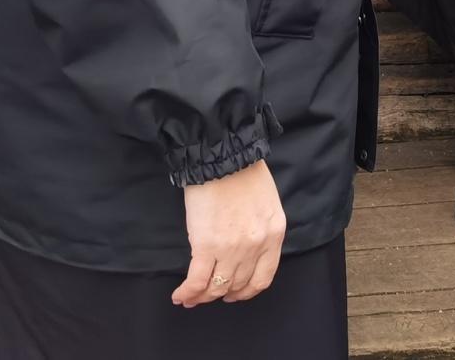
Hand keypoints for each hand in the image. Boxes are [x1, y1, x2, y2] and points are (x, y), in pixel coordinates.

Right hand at [171, 160, 285, 306]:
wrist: (224, 157)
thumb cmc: (243, 173)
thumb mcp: (267, 204)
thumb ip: (260, 229)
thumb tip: (244, 248)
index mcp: (274, 234)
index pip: (263, 277)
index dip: (247, 291)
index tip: (235, 293)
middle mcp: (256, 246)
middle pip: (238, 284)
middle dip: (222, 293)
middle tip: (210, 294)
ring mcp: (232, 249)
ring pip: (217, 287)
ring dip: (203, 297)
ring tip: (192, 297)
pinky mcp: (207, 246)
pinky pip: (197, 281)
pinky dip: (188, 292)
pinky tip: (180, 295)